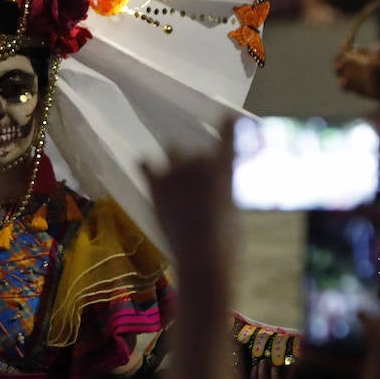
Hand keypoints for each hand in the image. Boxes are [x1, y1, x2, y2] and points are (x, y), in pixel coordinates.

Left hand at [142, 121, 235, 271]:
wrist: (203, 260)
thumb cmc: (227, 242)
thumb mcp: (234, 210)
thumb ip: (225, 187)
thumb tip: (215, 180)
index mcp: (225, 168)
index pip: (228, 134)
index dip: (228, 125)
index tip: (228, 118)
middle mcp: (200, 163)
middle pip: (197, 151)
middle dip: (199, 163)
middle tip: (200, 186)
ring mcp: (175, 172)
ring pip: (173, 150)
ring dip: (176, 161)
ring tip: (179, 184)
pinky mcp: (155, 185)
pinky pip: (145, 162)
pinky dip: (149, 165)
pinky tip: (151, 170)